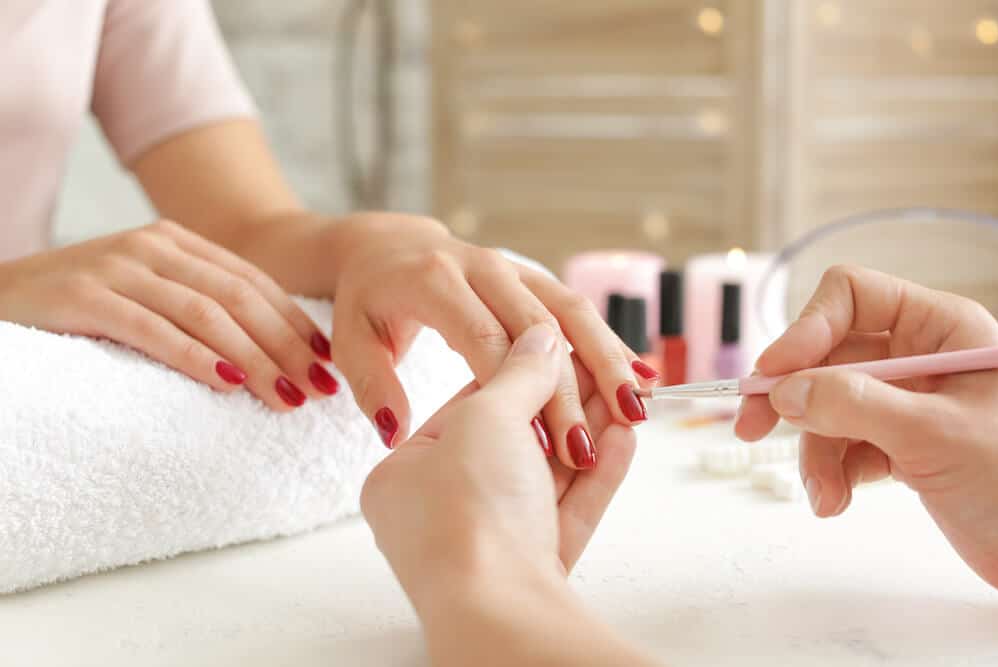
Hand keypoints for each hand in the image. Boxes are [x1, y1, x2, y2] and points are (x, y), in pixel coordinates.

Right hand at [0, 220, 338, 410]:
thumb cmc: (80, 309)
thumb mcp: (147, 296)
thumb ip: (198, 307)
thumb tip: (271, 354)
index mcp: (176, 243)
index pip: (254, 284)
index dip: (296, 325)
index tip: (328, 364)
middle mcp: (153, 246)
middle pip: (240, 298)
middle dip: (286, 347)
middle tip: (319, 390)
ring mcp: (118, 266)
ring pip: (206, 313)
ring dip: (255, 358)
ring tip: (287, 396)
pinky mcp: (84, 296)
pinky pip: (153, 329)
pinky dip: (195, 356)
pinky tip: (228, 382)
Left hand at [324, 214, 655, 464]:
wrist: (385, 246)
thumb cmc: (367, 301)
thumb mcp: (353, 340)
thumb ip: (373, 386)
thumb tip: (394, 432)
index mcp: (435, 283)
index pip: (487, 339)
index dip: (518, 391)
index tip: (548, 441)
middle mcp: (480, 269)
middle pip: (540, 324)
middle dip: (577, 380)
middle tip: (609, 428)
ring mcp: (510, 269)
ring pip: (569, 309)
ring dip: (608, 355)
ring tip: (640, 403)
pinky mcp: (529, 276)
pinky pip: (574, 307)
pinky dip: (608, 340)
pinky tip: (641, 372)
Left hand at [361, 323, 636, 610]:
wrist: (498, 613)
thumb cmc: (465, 515)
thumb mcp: (486, 419)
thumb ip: (517, 373)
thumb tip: (541, 336)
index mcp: (402, 476)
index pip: (465, 408)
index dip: (515, 372)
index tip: (556, 347)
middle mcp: (438, 514)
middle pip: (511, 443)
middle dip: (564, 405)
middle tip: (604, 370)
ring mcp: (487, 547)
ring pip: (545, 478)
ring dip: (586, 435)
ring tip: (626, 397)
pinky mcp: (529, 572)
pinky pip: (564, 512)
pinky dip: (595, 475)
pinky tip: (623, 438)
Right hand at [736, 265, 997, 587]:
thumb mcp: (935, 435)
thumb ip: (855, 405)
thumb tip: (786, 390)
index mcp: (941, 330)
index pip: (852, 297)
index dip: (807, 329)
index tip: (773, 373)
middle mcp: (920, 357)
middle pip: (827, 356)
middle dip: (795, 399)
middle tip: (751, 427)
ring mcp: (907, 402)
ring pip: (827, 406)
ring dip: (815, 451)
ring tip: (825, 493)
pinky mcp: (901, 443)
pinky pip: (842, 443)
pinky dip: (832, 471)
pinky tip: (839, 499)